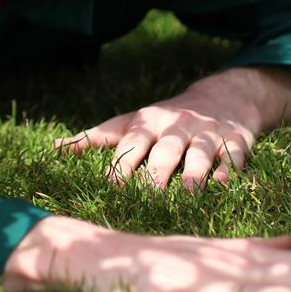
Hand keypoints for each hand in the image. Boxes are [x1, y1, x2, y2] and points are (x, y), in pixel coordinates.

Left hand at [55, 67, 290, 189]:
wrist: (223, 96)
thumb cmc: (165, 119)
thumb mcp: (131, 121)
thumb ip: (96, 136)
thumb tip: (54, 147)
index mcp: (148, 123)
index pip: (132, 144)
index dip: (122, 163)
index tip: (112, 186)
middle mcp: (177, 126)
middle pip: (165, 149)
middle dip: (158, 171)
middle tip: (149, 195)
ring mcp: (207, 133)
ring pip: (200, 153)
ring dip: (194, 173)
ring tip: (187, 193)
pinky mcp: (236, 141)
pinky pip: (233, 156)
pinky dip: (229, 170)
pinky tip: (223, 184)